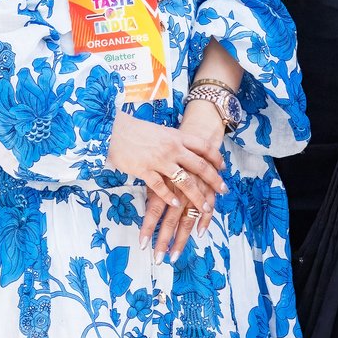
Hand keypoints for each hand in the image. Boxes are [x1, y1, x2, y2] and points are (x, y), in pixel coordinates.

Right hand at [106, 114, 225, 247]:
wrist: (113, 129)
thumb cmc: (135, 130)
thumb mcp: (161, 131)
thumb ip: (174, 141)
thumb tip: (186, 148)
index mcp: (177, 136)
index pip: (204, 147)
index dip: (216, 158)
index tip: (223, 168)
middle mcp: (172, 148)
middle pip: (200, 166)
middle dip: (214, 180)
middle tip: (223, 190)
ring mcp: (159, 160)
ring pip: (185, 181)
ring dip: (197, 197)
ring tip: (205, 208)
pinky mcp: (145, 170)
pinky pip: (161, 187)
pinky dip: (170, 198)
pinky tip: (176, 206)